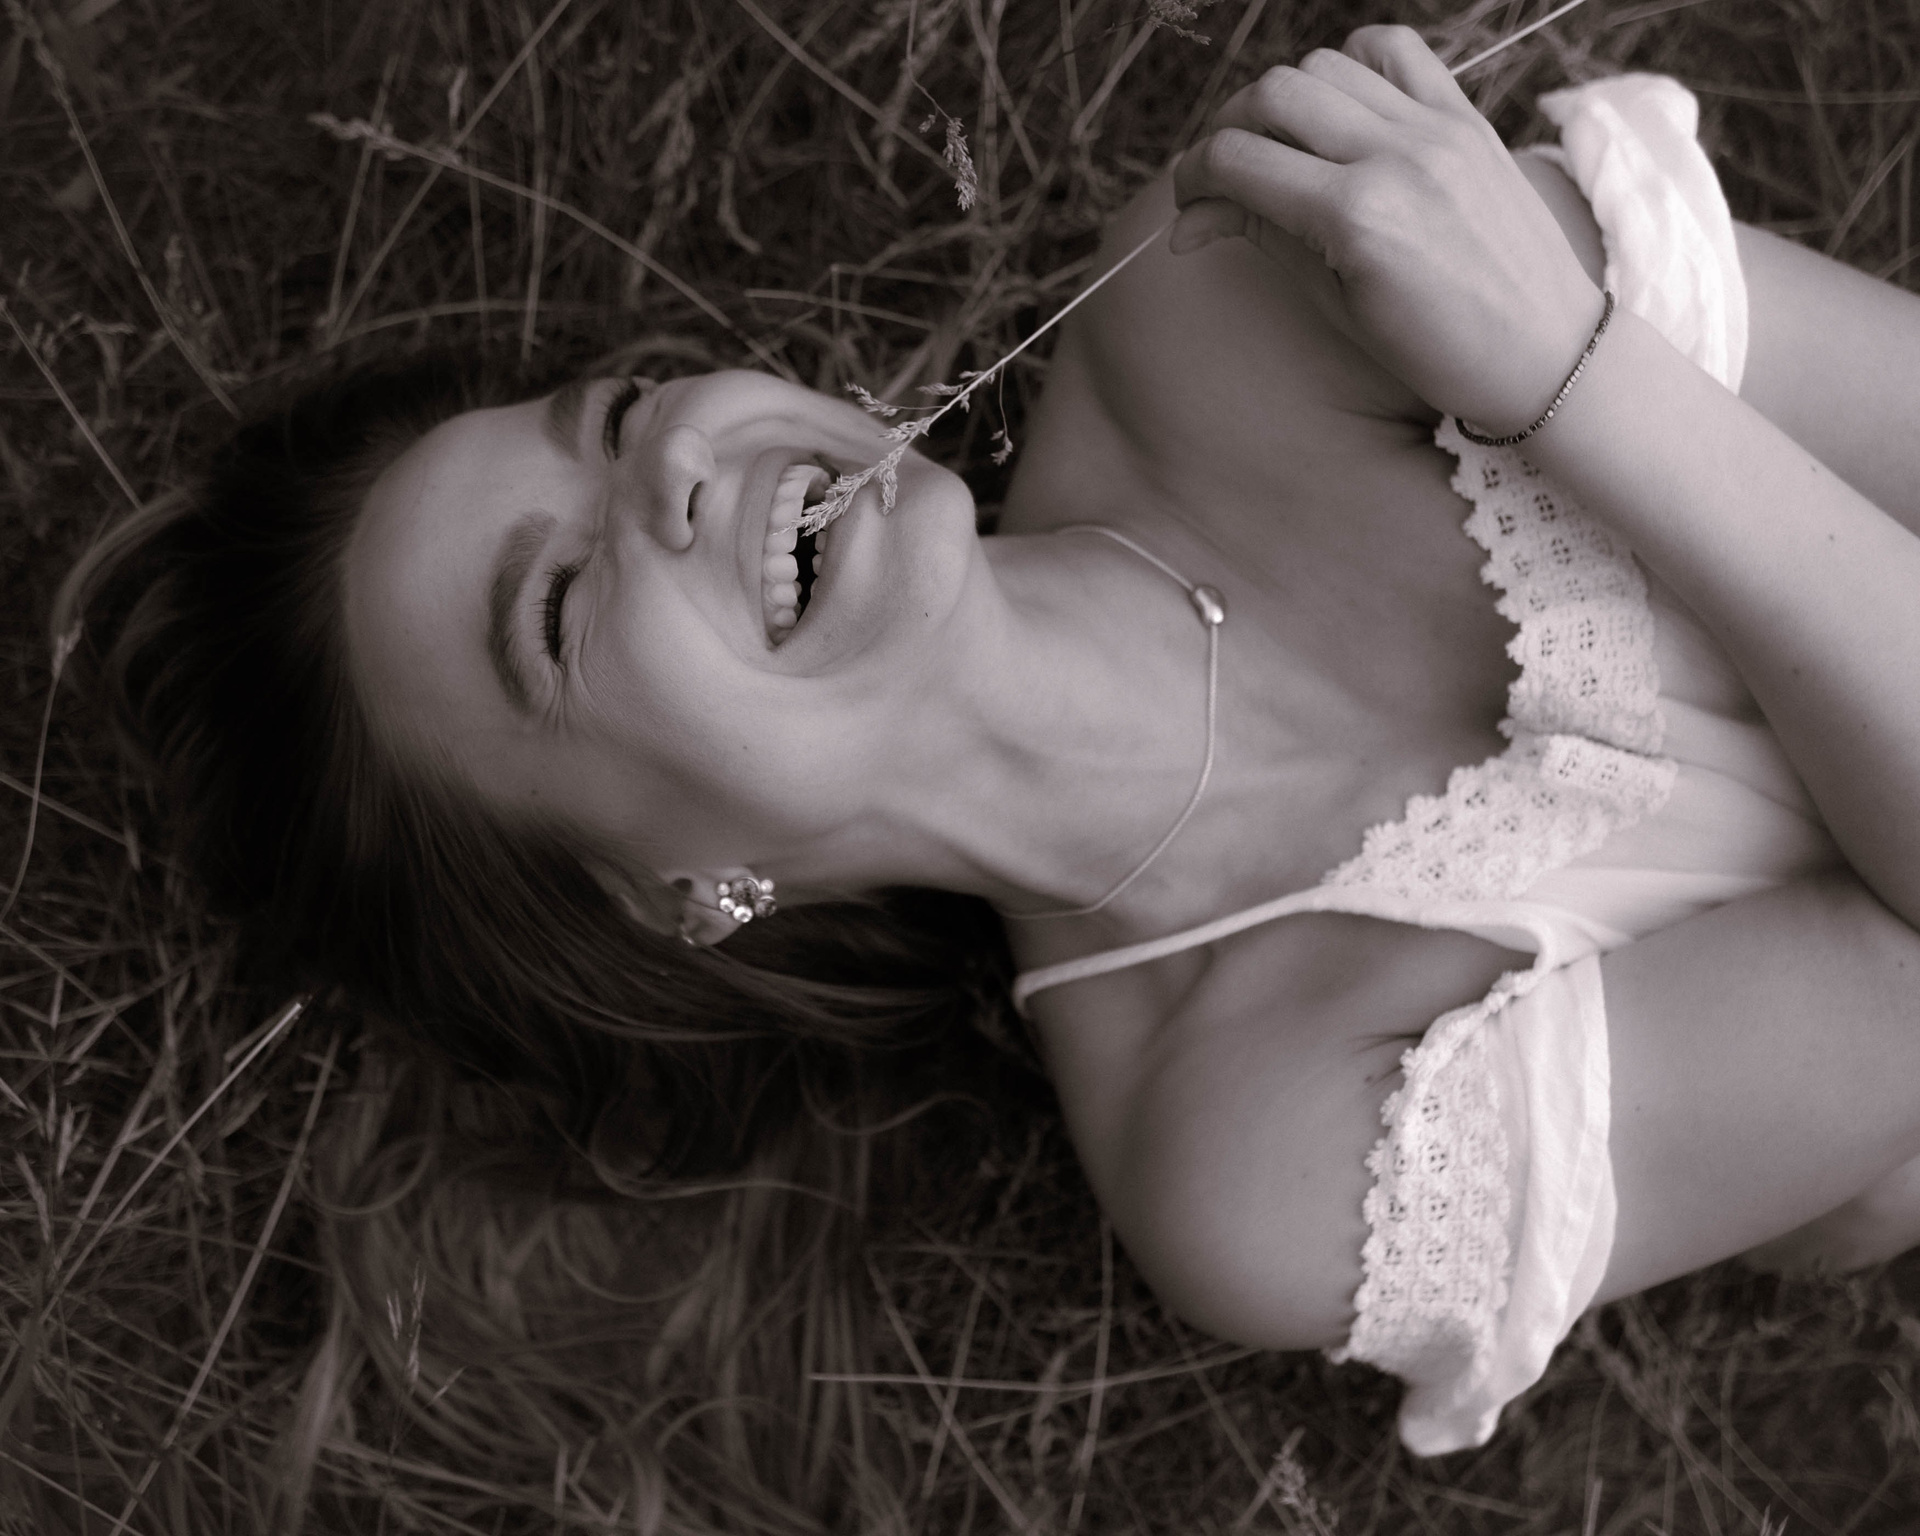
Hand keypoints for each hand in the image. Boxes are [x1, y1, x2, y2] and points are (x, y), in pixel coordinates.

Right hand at [1171, 25, 1603, 434]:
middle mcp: (1396, 157)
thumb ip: (1264, 241)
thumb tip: (1192, 222)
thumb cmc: (1437, 350)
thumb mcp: (1337, 305)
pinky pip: (1398, 52)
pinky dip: (1355, 63)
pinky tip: (1343, 105)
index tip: (1189, 204)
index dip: (1194, 178)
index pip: (1239, 162)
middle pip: (1274, 94)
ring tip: (1282, 145)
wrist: (1545, 352)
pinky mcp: (1467, 117)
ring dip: (1286, 98)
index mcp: (1356, 217)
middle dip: (1229, 128)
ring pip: (1327, 65)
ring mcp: (1437, 129)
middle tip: (1225, 173)